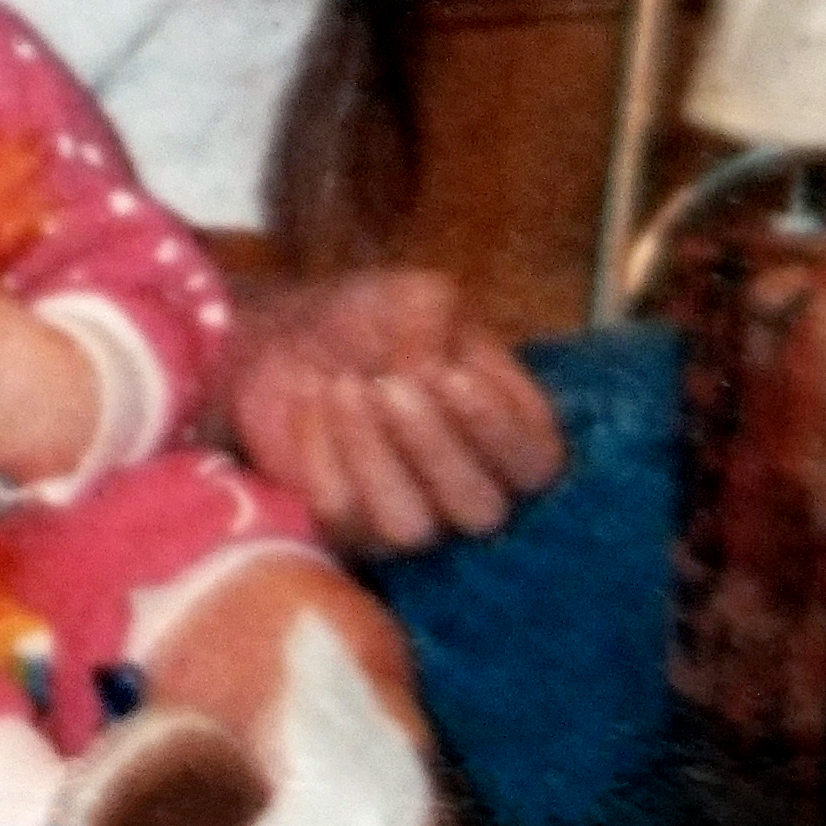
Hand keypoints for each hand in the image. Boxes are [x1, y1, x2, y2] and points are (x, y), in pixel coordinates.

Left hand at [221, 267, 564, 553]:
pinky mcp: (347, 529)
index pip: (535, 462)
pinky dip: (322, 451)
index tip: (453, 376)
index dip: (498, 428)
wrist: (290, 334)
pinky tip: (311, 397)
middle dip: (434, 448)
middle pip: (480, 510)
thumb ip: (433, 323)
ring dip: (372, 453)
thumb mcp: (415, 297)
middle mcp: (473, 491)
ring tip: (344, 385)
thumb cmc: (375, 319)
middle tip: (389, 386)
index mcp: (513, 437)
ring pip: (409, 527)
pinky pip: (341, 514)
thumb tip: (426, 372)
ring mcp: (412, 519)